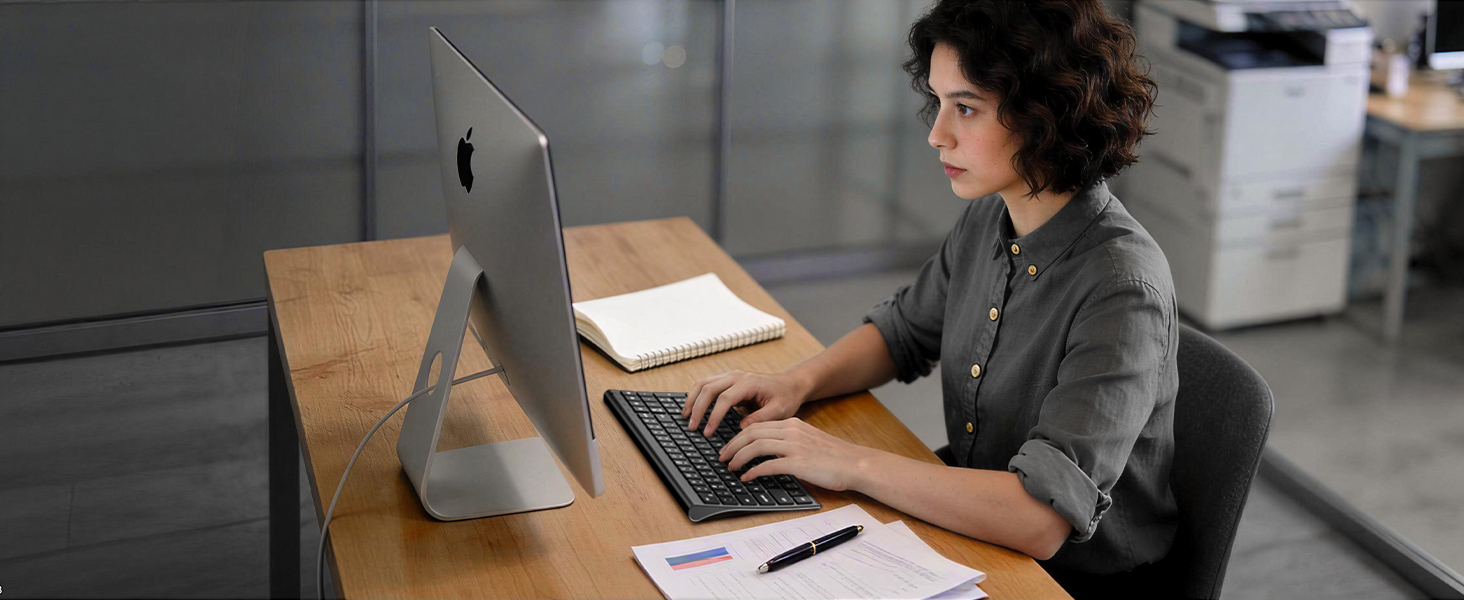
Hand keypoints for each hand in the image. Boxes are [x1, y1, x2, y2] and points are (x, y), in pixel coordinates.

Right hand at [683, 370, 808, 435]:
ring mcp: (731, 376)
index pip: (724, 399)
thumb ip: (761, 419)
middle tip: (691, 427)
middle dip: (697, 408)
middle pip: (708, 388)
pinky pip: (707, 384)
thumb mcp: (779, 411)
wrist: (790, 384)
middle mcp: (736, 376)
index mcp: (748, 383)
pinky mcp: (728, 380)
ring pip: (703, 383)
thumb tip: (741, 428)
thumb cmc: (785, 397)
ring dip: (692, 399)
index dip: (714, 416)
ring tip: (685, 416)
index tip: (707, 432)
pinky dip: (697, 395)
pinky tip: (692, 407)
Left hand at [717, 417, 873, 491]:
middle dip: (732, 445)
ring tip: (730, 467)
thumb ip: (790, 442)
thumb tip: (769, 452)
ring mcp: (794, 446)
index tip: (729, 446)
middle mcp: (791, 432)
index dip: (738, 436)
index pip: (757, 425)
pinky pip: (768, 465)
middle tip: (722, 457)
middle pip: (751, 433)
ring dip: (738, 457)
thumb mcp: (809, 441)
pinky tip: (747, 477)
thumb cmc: (835, 457)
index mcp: (793, 424)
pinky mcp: (799, 463)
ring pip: (756, 446)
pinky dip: (753, 471)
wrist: (855, 463)